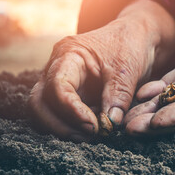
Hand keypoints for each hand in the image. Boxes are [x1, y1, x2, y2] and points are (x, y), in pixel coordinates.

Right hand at [29, 0, 174, 140]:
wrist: (135, 37)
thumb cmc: (130, 46)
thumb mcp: (128, 69)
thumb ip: (119, 96)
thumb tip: (110, 124)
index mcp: (69, 54)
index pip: (57, 86)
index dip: (71, 110)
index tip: (93, 126)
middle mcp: (57, 67)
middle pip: (39, 102)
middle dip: (60, 124)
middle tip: (90, 136)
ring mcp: (60, 81)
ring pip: (44, 111)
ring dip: (64, 128)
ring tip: (92, 136)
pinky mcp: (70, 93)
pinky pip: (58, 113)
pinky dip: (71, 126)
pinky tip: (91, 130)